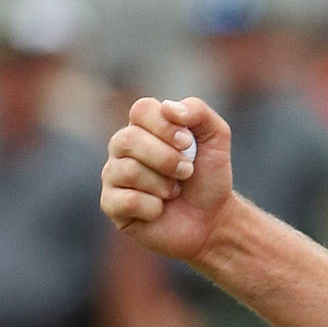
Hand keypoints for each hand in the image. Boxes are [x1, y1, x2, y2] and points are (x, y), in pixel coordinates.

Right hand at [101, 97, 235, 261]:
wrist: (211, 219)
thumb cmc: (209, 176)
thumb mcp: (216, 137)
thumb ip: (198, 111)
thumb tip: (167, 107)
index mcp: (144, 126)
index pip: (141, 110)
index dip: (165, 126)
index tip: (188, 143)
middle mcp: (122, 147)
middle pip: (128, 139)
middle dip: (167, 158)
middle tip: (187, 171)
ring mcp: (113, 175)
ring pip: (128, 170)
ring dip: (163, 184)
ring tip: (175, 191)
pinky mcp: (111, 204)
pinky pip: (128, 200)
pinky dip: (154, 207)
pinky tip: (160, 209)